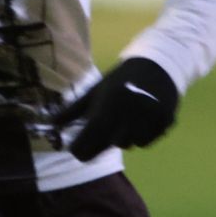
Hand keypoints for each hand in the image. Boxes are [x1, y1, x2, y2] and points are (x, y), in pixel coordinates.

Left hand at [55, 57, 180, 160]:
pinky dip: (141, 136)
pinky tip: (141, 120)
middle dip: (102, 141)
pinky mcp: (164, 122)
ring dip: (123, 138)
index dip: (80, 148)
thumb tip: (51, 124)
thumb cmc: (120, 80)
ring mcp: (148, 118)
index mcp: (108, 103)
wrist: (157, 66)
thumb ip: (72, 111)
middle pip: (109, 145)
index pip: (90, 137)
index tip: (75, 150)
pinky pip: (146, 142)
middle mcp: (129, 112)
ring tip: (125, 120)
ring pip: (128, 145)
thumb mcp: (95, 92)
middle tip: (103, 129)